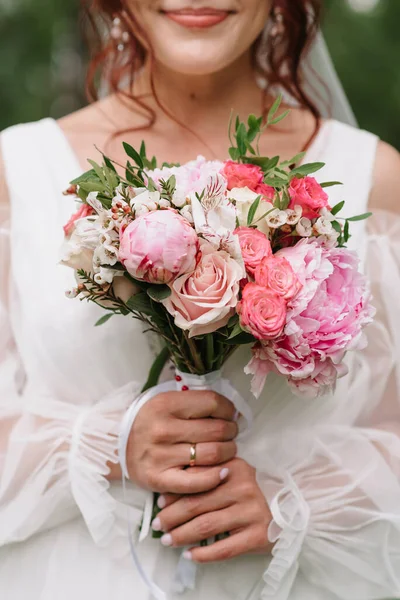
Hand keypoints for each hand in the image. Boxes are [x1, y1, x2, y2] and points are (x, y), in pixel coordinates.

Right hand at [126, 390, 237, 494]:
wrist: (119, 445)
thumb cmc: (153, 421)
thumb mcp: (168, 402)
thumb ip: (197, 403)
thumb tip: (233, 412)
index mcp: (165, 404)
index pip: (212, 402)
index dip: (229, 409)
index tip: (230, 414)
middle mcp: (162, 429)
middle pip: (216, 429)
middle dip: (231, 431)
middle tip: (230, 433)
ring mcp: (159, 455)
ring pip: (212, 454)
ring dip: (228, 451)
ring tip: (226, 449)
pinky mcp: (158, 479)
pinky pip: (196, 482)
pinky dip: (215, 477)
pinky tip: (223, 472)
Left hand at [152, 458, 272, 562]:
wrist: (297, 505)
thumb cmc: (259, 488)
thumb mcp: (237, 472)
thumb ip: (211, 474)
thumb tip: (174, 489)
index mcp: (234, 469)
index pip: (196, 481)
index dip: (174, 494)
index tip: (160, 503)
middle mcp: (242, 489)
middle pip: (196, 505)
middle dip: (171, 516)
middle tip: (158, 525)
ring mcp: (250, 513)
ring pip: (206, 526)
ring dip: (182, 535)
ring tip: (168, 540)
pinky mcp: (258, 536)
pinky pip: (224, 548)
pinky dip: (204, 553)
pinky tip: (191, 555)